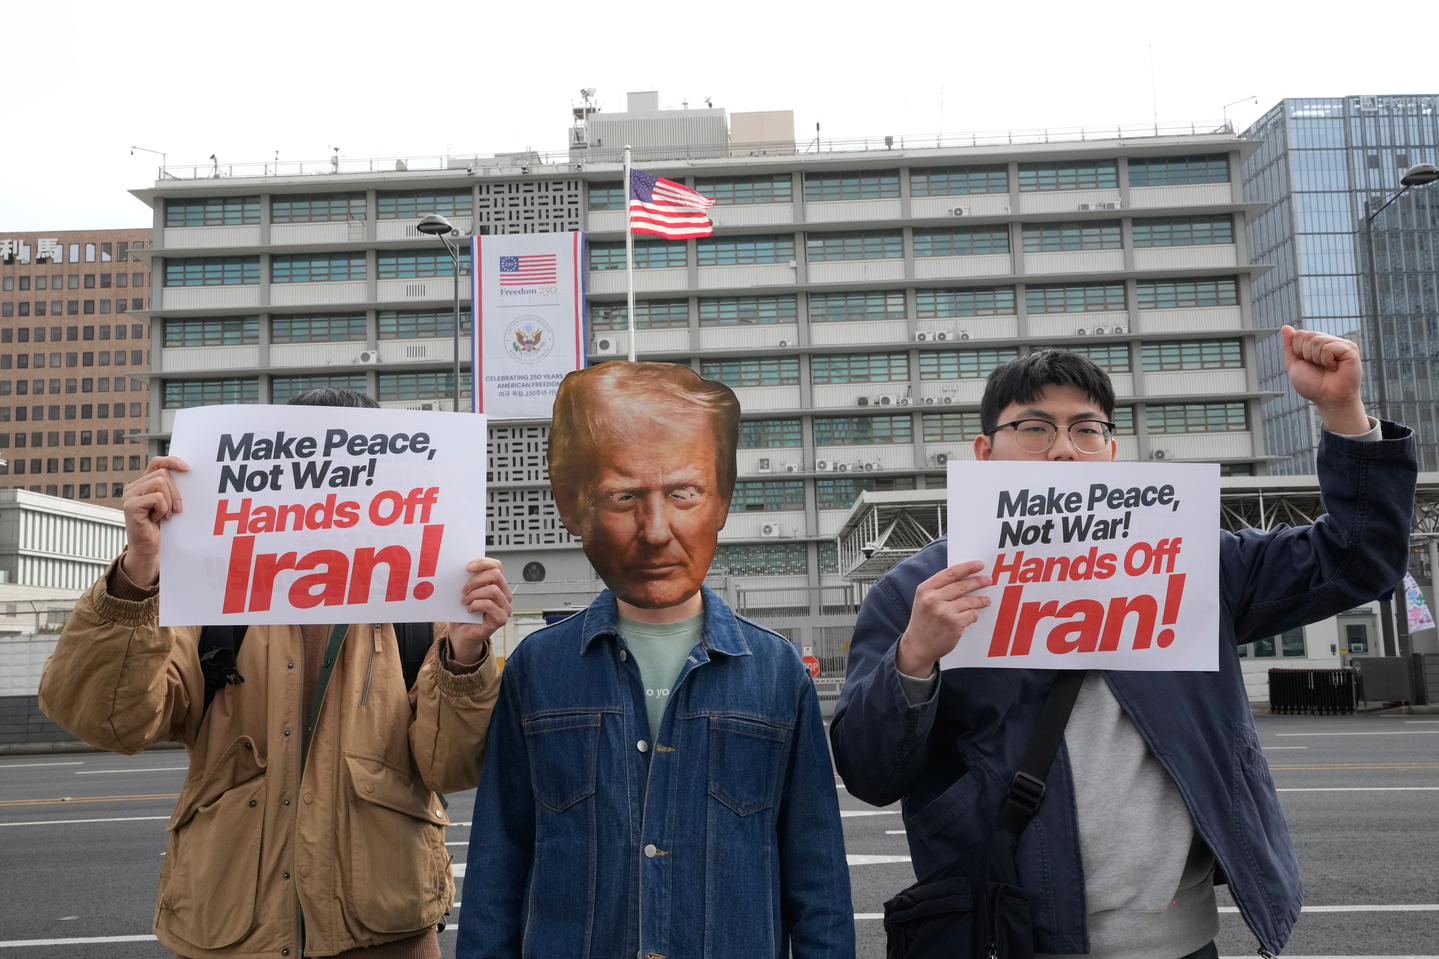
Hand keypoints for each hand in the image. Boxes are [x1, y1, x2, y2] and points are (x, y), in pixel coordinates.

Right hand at [119, 456, 188, 587]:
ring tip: (165, 516)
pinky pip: (157, 498)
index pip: (157, 463)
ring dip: (169, 501)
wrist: (150, 549)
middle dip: (176, 492)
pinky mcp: (130, 505)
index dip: (172, 461)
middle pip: (163, 474)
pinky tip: (156, 520)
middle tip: (177, 509)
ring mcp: (129, 495)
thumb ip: (170, 488)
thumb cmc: (162, 527)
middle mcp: (133, 487)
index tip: (187, 469)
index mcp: (142, 484)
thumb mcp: (168, 504)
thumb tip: (187, 472)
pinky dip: (163, 509)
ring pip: (160, 483)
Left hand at [449, 558, 512, 664]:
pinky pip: (489, 605)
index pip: (496, 566)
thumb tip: (463, 568)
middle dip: (476, 580)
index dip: (482, 563)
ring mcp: (505, 606)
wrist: (462, 634)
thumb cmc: (464, 613)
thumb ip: (469, 580)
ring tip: (464, 601)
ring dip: (474, 594)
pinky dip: (476, 605)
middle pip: (496, 575)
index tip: (467, 567)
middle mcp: (504, 594)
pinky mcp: (501, 618)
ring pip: (493, 590)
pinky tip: (469, 610)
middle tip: (463, 589)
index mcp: (497, 584)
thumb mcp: (466, 592)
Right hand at [895, 561, 991, 677]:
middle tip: (988, 579)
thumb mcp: (924, 600)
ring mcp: (943, 612)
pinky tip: (972, 616)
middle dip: (977, 581)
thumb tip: (963, 578)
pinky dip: (973, 615)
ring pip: (968, 601)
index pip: (950, 573)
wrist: (918, 646)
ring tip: (986, 600)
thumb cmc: (923, 622)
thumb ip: (939, 589)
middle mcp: (933, 599)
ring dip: (980, 600)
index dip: (967, 567)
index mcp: (925, 589)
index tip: (979, 564)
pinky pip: (971, 614)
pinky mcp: (953, 624)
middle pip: (961, 585)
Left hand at [1283, 325, 1369, 434]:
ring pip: (1317, 340)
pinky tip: (1335, 368)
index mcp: (1316, 344)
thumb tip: (1285, 327)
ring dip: (1317, 359)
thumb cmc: (1313, 385)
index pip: (1299, 334)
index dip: (1298, 352)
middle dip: (1306, 355)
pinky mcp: (1350, 349)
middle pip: (1307, 335)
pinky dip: (1327, 360)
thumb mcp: (1294, 364)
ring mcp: (1341, 344)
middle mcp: (1329, 341)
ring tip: (1328, 368)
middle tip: (1318, 367)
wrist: (1329, 399)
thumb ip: (1289, 346)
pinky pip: (1329, 347)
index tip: (1308, 364)